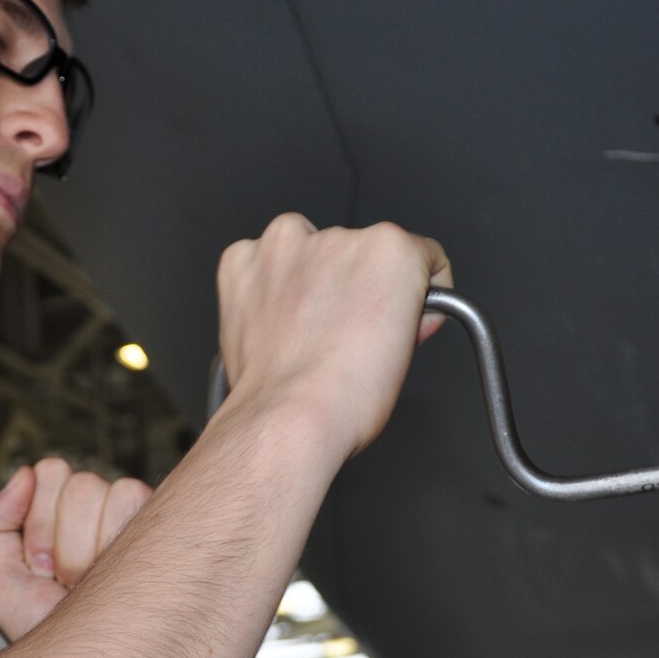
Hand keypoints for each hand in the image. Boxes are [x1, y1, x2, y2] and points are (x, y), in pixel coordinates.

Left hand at [0, 458, 152, 641]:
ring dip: (85, 549)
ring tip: (89, 585)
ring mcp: (138, 518)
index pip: (52, 472)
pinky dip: (111, 546)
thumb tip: (23, 474)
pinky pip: (131, 502)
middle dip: (62, 539)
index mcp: (66, 514)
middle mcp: (105, 511)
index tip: (40, 567)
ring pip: (104, 491)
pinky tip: (116, 582)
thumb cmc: (49, 632)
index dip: (39, 522)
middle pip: (79, 483)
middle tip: (64, 581)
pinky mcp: (167, 529)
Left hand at [216, 214, 451, 461]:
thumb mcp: (408, 345)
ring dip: (309, 281)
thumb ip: (407, 306)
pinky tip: (276, 324)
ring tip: (307, 333)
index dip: (414, 294)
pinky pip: (259, 263)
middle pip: (356, 254)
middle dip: (354, 288)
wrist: (288, 420)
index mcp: (387, 249)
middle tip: (348, 335)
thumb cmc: (345, 397)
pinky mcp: (241, 262)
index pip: (417, 255)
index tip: (402, 316)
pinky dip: (265, 288)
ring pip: (305, 252)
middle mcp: (336, 237)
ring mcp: (283, 247)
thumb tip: (397, 304)